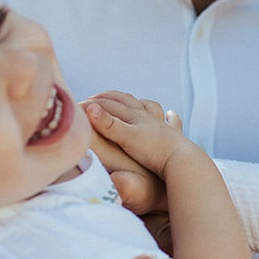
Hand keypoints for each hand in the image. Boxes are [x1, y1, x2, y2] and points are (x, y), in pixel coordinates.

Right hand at [83, 91, 188, 212]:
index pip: (109, 104)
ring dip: (137, 102)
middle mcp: (148, 117)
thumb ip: (108, 124)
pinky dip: (169, 116)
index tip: (75, 105)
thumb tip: (89, 108)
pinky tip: (171, 114)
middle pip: (126, 101)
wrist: (182, 161)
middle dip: (109, 98)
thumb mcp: (126, 138)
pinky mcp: (174, 137)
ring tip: (132, 101)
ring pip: (148, 108)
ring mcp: (162, 125)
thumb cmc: (154, 151)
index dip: (91, 104)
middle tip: (96, 97)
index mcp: (135, 116)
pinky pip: (172, 122)